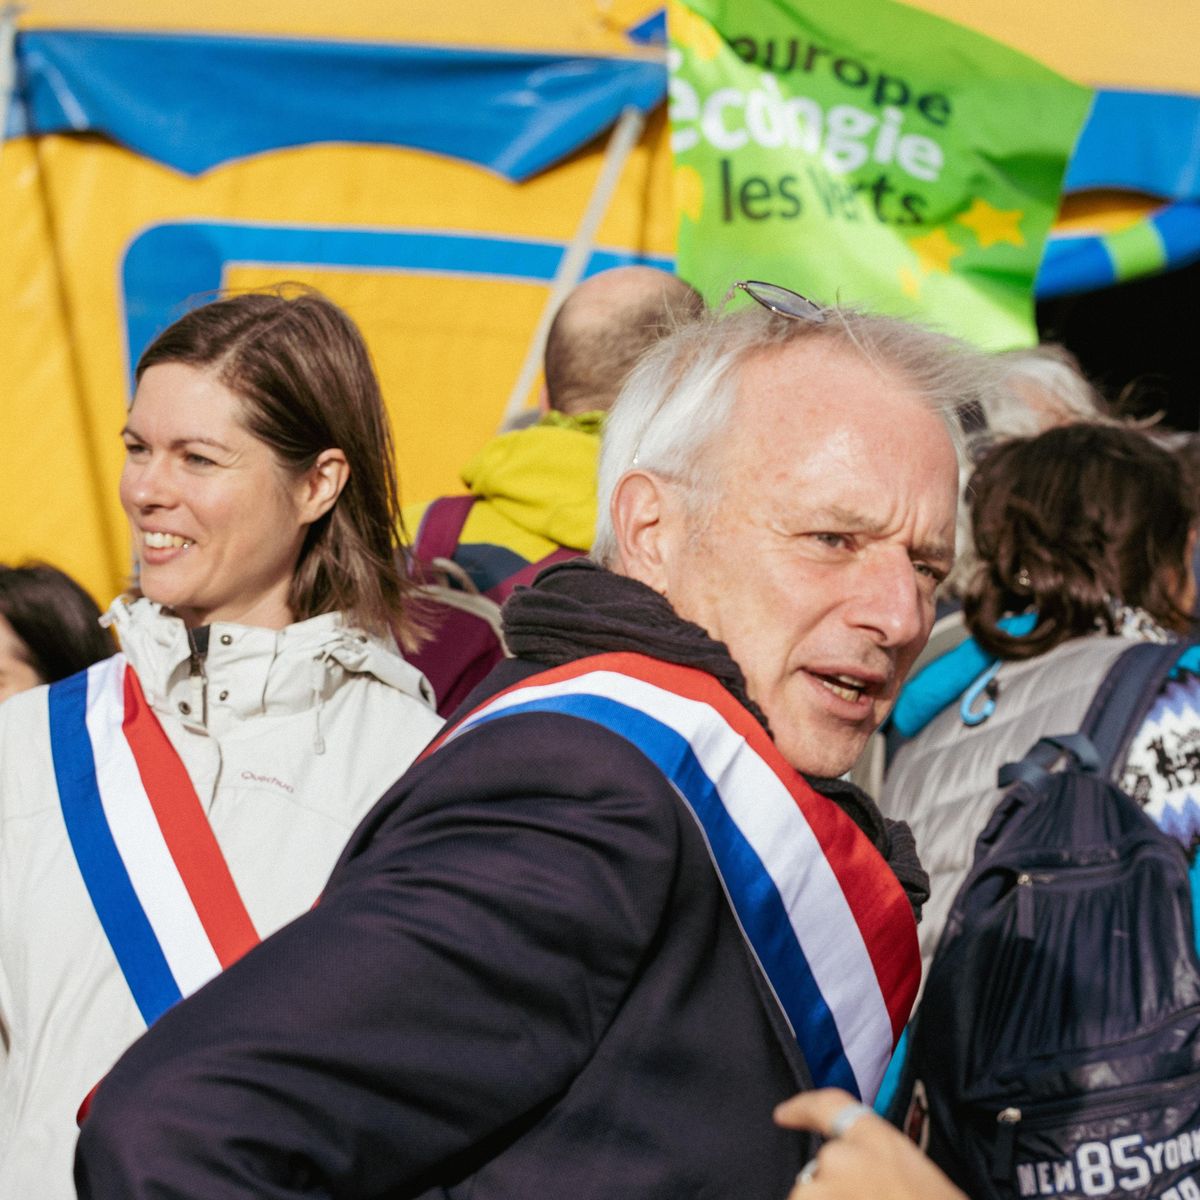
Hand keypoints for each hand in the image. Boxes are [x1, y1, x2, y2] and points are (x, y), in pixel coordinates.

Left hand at [775, 1088, 966, 1199]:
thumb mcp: (916, 1180)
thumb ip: (878, 1169)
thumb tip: (857, 1180)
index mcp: (878, 1142)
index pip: (830, 1107)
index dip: (803, 1109)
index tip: (784, 1114)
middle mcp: (843, 1158)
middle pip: (820, 1171)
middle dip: (834, 1194)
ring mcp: (824, 1190)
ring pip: (809, 1197)